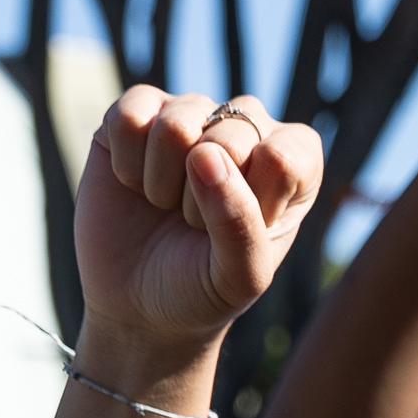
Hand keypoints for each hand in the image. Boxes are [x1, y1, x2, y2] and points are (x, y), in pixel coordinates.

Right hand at [76, 88, 321, 353]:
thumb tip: (205, 154)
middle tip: (194, 225)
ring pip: (175, 123)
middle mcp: (246, 129)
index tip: (239, 235)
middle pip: (230, 133)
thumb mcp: (237, 278)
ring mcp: (190, 116)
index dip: (253, 202)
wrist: (138, 305)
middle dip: (202, 197)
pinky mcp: (137, 112)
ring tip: (165, 204)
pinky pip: (129, 115)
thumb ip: (239, 224)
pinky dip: (125, 161)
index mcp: (292, 163)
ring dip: (161, 181)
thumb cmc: (203, 290)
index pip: (283, 158)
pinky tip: (134, 183)